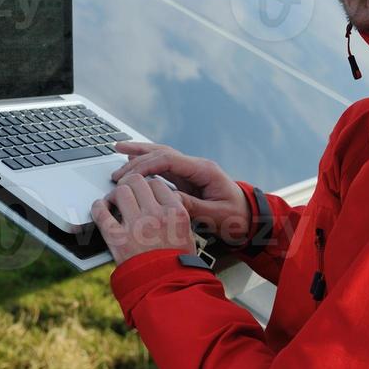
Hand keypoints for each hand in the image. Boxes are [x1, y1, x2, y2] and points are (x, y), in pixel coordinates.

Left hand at [91, 171, 196, 265]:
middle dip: (129, 184)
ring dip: (115, 193)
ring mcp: (136, 225)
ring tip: (114, 201)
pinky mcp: (117, 238)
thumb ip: (174, 213)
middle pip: (137, 181)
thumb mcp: (187, 234)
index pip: (157, 183)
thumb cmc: (178, 265)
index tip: (142, 191)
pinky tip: (99, 207)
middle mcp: (156, 214)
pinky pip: (101, 213)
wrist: (167, 289)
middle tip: (126, 192)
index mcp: (175, 212)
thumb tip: (162, 200)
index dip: (147, 185)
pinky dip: (97, 207)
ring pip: (120, 191)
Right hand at [111, 142, 251, 248]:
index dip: (146, 166)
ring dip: (140, 154)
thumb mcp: (215, 216)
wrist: (251, 219)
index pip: (169, 160)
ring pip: (161, 156)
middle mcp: (196, 166)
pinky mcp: (187, 180)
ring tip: (119, 149)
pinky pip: (163, 167)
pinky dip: (147, 164)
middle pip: (162, 153)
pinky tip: (133, 163)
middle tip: (117, 172)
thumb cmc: (237, 218)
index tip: (128, 177)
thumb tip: (166, 199)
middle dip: (138, 159)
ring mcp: (191, 171)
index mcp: (204, 170)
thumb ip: (191, 207)